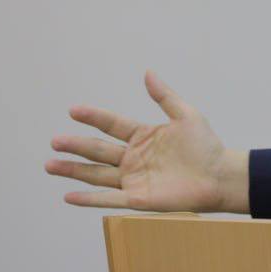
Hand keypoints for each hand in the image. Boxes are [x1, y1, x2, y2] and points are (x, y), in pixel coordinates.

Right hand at [44, 71, 248, 213]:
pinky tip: (68, 196)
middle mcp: (133, 158)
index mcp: (143, 136)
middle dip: (76, 145)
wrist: (221, 176)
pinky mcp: (138, 199)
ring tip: (50, 165)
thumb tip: (148, 73)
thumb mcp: (186, 115)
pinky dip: (89, 199)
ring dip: (73, 171)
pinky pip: (109, 199)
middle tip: (54, 140)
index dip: (94, 117)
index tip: (73, 110)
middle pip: (98, 150)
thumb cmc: (206, 146)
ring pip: (97, 174)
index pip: (112, 125)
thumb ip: (165, 96)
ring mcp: (133, 179)